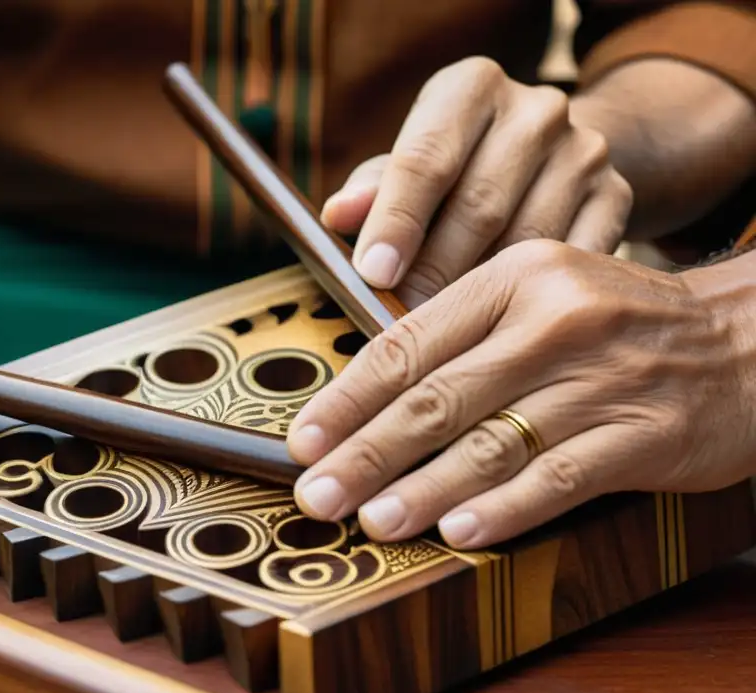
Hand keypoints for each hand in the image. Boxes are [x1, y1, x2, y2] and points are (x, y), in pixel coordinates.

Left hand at [286, 240, 755, 548]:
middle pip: (438, 397)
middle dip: (365, 452)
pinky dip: (504, 509)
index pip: (409, 341)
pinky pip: (559, 478)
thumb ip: (459, 327)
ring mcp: (602, 379)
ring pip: (491, 442)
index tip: (302, 440)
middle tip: (315, 494)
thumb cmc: (616, 323)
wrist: (745, 338)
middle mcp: (554, 320)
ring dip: (422, 489)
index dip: (347, 398)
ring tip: (370, 521)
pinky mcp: (645, 434)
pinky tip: (457, 533)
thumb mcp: (540, 290)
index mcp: (514, 277)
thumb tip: (364, 389)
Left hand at [323, 57, 632, 306]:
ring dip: (482, 297)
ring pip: (527, 240)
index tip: (374, 275)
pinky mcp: (616, 196)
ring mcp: (585, 152)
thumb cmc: (455, 172)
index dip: (397, 221)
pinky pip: (572, 263)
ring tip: (444, 342)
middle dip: (434, 271)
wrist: (552, 161)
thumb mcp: (407, 168)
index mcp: (470, 89)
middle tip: (404, 326)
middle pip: (478, 204)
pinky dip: (535, 304)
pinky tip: (504, 334)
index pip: (426, 157)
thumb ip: (372, 191)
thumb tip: (337, 216)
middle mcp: (536, 109)